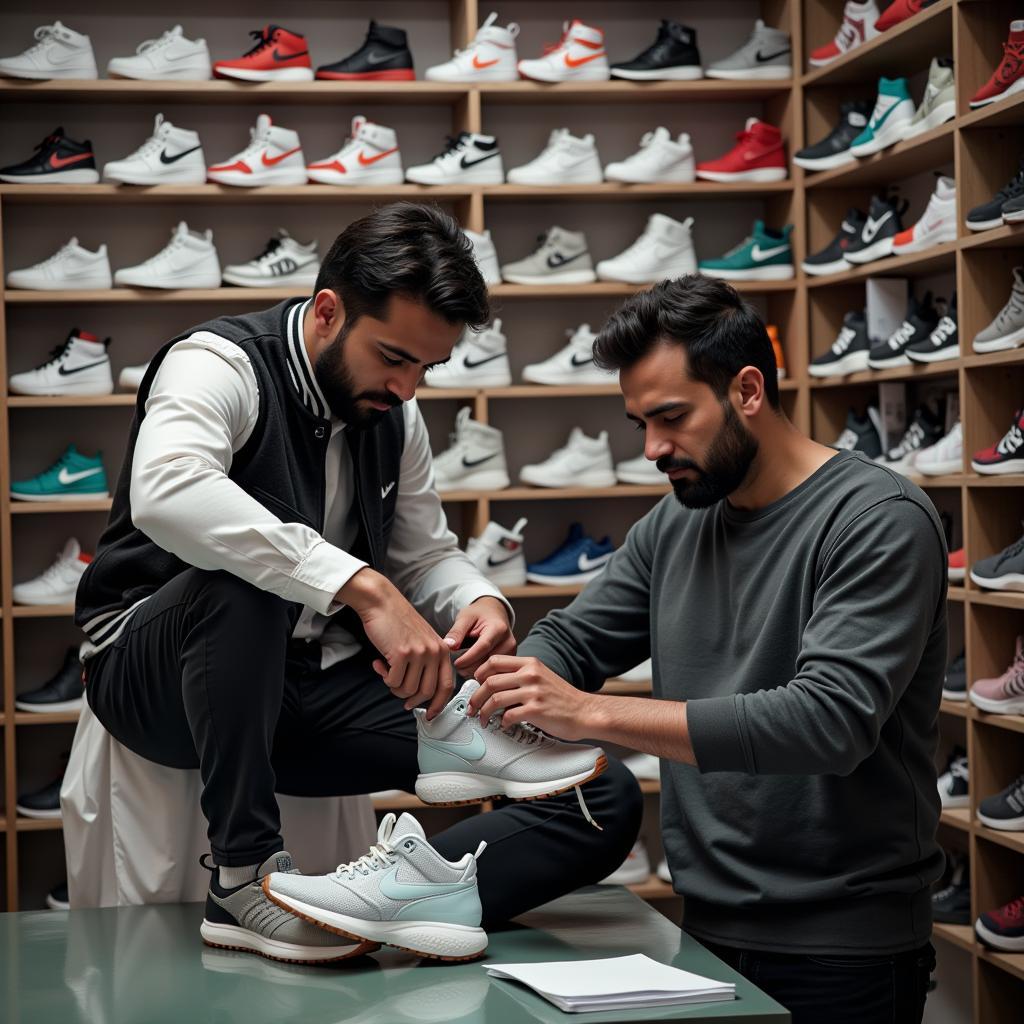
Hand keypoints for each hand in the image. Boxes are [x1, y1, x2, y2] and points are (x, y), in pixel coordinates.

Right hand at [339, 569, 453, 718]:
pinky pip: (393, 681)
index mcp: (442, 650)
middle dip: (411, 698)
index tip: (430, 714)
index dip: (439, 704)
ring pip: (408, 690)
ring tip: (387, 671)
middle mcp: (434, 652)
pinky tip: (379, 663)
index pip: (447, 685)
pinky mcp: (402, 653)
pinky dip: (384, 677)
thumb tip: (420, 693)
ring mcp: (419, 653)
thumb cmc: (398, 622)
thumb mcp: (422, 640)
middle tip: (399, 694)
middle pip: (426, 692)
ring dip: (394, 686)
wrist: (382, 602)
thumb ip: (427, 662)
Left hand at [445, 596, 515, 677]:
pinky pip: (495, 672)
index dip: (468, 657)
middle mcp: (508, 642)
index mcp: (498, 628)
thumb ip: (456, 631)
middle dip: (470, 667)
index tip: (456, 663)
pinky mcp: (509, 661)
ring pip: (492, 670)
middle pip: (488, 661)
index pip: (483, 647)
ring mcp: (511, 653)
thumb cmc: (479, 614)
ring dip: (475, 672)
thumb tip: (449, 645)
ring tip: (463, 666)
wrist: (493, 613)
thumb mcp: (465, 617)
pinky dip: (482, 674)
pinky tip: (472, 668)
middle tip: (456, 666)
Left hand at [470, 655, 592, 740]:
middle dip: (476, 697)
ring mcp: (533, 692)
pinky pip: (508, 716)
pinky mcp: (536, 710)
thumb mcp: (542, 676)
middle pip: (490, 681)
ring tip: (484, 719)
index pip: (494, 661)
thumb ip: (521, 675)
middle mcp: (530, 674)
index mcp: (530, 663)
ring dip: (484, 712)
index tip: (475, 685)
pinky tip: (503, 726)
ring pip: (495, 699)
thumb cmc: (563, 698)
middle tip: (473, 707)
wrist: (585, 712)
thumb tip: (496, 684)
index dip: (479, 673)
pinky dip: (502, 723)